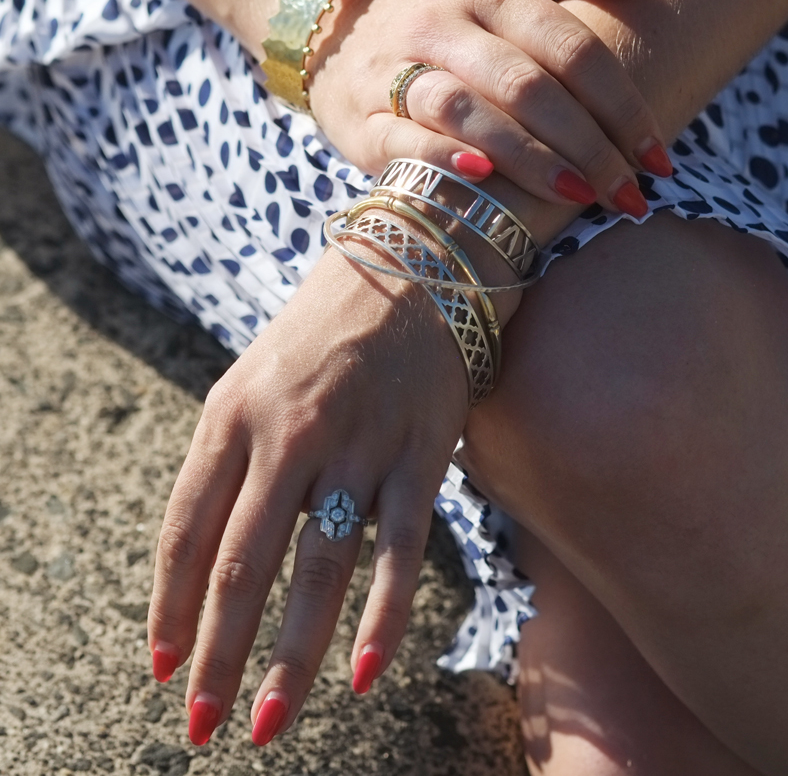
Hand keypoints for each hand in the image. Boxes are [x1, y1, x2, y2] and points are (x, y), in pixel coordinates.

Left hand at [147, 244, 469, 745]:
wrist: (410, 265)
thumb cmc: (322, 332)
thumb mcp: (252, 380)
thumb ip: (229, 459)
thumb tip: (206, 561)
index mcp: (231, 414)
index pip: (186, 530)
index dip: (170, 607)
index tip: (162, 667)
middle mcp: (288, 433)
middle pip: (242, 565)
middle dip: (215, 655)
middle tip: (199, 727)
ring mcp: (356, 445)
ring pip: (317, 570)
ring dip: (290, 658)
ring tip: (266, 725)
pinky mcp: (419, 454)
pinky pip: (398, 551)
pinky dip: (381, 618)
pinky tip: (362, 675)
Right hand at [309, 0, 671, 216]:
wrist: (341, 31)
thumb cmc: (450, 11)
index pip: (568, 45)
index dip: (619, 102)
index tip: (656, 154)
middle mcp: (439, 24)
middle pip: (524, 84)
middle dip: (586, 144)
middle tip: (628, 194)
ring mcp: (394, 71)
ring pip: (465, 110)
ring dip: (527, 158)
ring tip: (578, 196)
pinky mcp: (362, 120)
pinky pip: (403, 139)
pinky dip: (443, 157)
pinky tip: (484, 179)